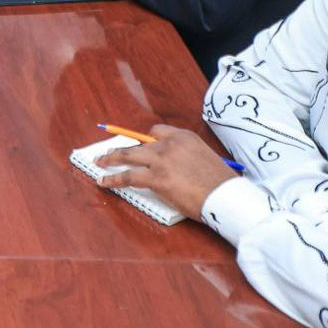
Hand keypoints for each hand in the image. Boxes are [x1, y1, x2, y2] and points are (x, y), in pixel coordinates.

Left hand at [92, 124, 237, 219]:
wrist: (227, 197)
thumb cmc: (221, 184)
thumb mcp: (205, 158)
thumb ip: (186, 157)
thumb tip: (172, 166)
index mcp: (184, 137)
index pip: (156, 131)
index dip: (145, 140)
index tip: (138, 145)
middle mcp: (170, 144)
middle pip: (139, 142)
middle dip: (122, 148)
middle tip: (109, 153)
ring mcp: (161, 160)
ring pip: (128, 155)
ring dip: (111, 159)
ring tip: (100, 163)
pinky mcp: (156, 178)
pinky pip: (128, 176)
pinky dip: (113, 179)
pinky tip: (104, 181)